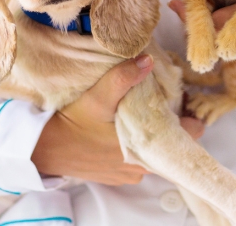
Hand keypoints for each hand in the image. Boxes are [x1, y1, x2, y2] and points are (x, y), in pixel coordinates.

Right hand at [31, 54, 204, 184]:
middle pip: (172, 140)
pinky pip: (139, 155)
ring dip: (154, 128)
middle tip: (163, 94)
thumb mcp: (97, 97)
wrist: (44, 150)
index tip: (184, 95)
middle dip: (171, 117)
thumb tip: (148, 60)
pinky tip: (127, 122)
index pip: (189, 134)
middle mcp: (143, 167)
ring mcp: (130, 173)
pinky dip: (138, 139)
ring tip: (146, 104)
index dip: (191, 113)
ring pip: (155, 147)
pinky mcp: (118, 173)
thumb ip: (123, 78)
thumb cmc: (73, 124)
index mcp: (146, 149)